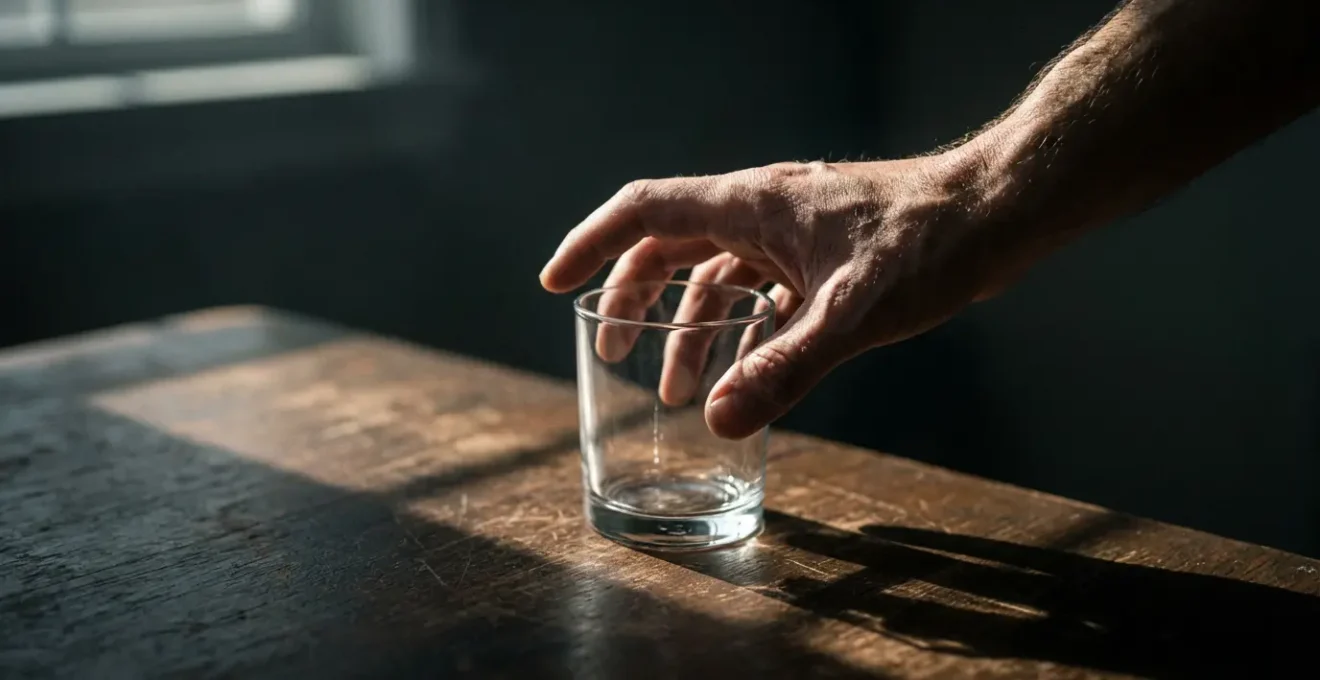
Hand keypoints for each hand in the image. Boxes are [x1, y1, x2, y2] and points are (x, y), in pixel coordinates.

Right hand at [541, 153, 1021, 438]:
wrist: (1000, 211)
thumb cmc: (931, 242)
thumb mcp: (853, 313)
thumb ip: (784, 369)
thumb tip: (715, 423)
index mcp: (750, 205)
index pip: (645, 212)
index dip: (591, 245)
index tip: (554, 285)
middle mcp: (763, 211)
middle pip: (670, 245)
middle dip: (634, 298)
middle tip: (615, 351)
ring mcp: (793, 231)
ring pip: (715, 271)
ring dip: (688, 324)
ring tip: (677, 386)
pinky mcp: (824, 253)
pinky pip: (760, 289)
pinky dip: (740, 329)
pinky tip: (745, 370)